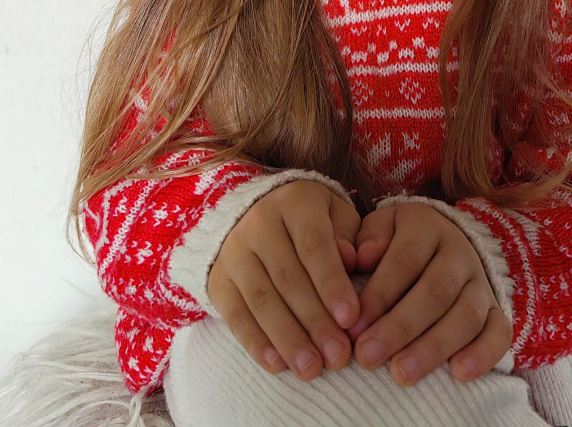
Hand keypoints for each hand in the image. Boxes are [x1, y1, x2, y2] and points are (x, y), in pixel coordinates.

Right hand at [207, 179, 361, 379]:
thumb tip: (353, 262)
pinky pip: (235, 314)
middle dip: (315, 321)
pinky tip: (276, 365)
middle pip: (288, 278)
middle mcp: (259, 223)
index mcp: (295, 202)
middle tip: (338, 356)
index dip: (332, 283)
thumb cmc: (312, 221)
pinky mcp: (218, 279)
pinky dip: (255, 342)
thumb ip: (349, 237)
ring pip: (261, 299)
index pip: (314, 245)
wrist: (254, 212)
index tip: (350, 318)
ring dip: (287, 338)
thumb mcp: (336, 215)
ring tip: (311, 369)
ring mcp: (234, 251)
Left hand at [348, 202, 511, 385]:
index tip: (352, 328)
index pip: (405, 260)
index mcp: (426, 225)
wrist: (440, 243)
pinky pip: (499, 332)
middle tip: (368, 356)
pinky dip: (483, 354)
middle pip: (436, 290)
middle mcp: (458, 251)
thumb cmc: (394, 244)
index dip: (378, 295)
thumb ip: (365, 240)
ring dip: (433, 348)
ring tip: (402, 375)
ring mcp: (481, 282)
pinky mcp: (496, 310)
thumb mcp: (377, 230)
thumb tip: (360, 258)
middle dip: (400, 327)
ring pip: (466, 315)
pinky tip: (459, 374)